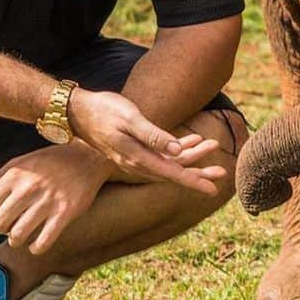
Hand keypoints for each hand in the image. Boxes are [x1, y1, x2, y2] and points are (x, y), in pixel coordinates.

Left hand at [0, 146, 106, 253]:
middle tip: (9, 228)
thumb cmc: (50, 161)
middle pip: (0, 223)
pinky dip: (36, 248)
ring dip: (16, 241)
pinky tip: (37, 245)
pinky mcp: (65, 212)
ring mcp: (47, 200)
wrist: (87, 156)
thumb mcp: (20, 162)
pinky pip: (43, 241)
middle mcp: (28, 187)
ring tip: (21, 237)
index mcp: (14, 174)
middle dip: (2, 230)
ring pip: (18, 236)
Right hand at [67, 88, 227, 194]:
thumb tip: (175, 149)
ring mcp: (134, 158)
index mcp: (137, 158)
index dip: (193, 180)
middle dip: (198, 173)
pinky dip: (177, 149)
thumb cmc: (103, 111)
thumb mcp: (129, 119)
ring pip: (169, 164)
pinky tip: (192, 142)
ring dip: (191, 159)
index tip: (213, 189)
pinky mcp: (133, 150)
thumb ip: (152, 135)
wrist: (77, 112)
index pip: (171, 173)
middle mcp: (137, 163)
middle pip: (173, 172)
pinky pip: (160, 155)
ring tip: (213, 149)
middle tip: (222, 174)